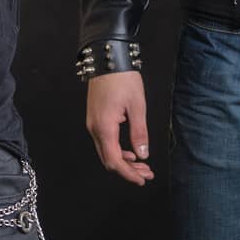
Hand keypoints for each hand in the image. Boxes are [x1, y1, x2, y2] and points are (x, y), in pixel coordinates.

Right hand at [85, 70, 153, 185]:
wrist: (106, 59)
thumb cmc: (122, 79)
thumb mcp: (137, 106)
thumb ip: (139, 133)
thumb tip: (143, 155)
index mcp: (104, 128)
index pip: (115, 161)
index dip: (129, 174)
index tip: (142, 180)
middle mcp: (94, 128)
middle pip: (109, 160)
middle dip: (128, 170)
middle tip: (147, 174)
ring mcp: (92, 124)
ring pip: (106, 152)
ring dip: (123, 161)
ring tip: (142, 165)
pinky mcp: (95, 118)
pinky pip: (104, 142)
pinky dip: (117, 151)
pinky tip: (130, 151)